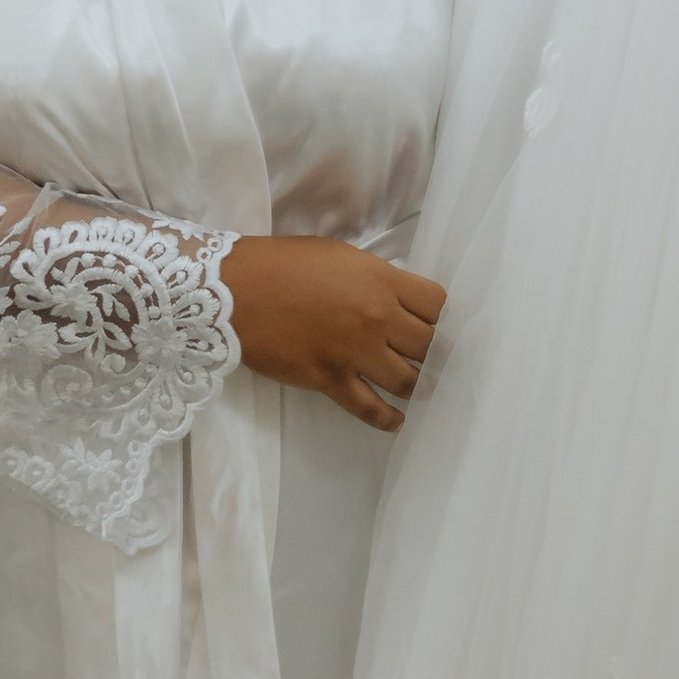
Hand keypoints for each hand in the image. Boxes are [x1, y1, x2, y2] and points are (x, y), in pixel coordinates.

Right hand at [219, 235, 446, 434]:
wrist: (236, 291)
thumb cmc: (285, 264)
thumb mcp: (343, 258)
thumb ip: (377, 279)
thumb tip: (398, 301)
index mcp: (382, 281)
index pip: (438, 304)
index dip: (442, 315)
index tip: (437, 322)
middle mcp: (377, 318)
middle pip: (429, 344)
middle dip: (435, 351)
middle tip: (432, 357)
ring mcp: (355, 353)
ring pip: (408, 380)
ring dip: (417, 384)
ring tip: (419, 385)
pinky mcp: (330, 381)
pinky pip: (370, 408)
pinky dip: (388, 418)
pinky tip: (397, 420)